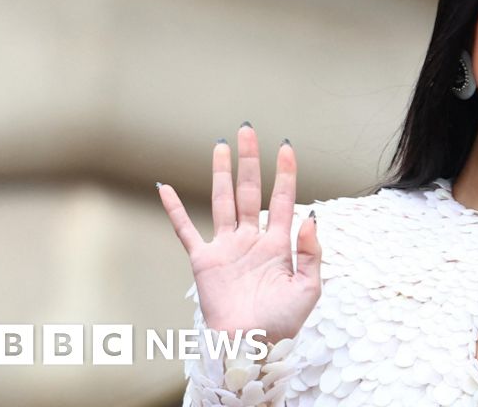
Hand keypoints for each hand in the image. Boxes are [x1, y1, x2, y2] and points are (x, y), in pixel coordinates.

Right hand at [158, 124, 320, 343]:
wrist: (250, 346)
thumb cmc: (282, 322)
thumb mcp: (309, 288)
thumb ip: (312, 252)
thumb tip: (312, 215)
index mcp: (278, 244)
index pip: (283, 199)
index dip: (285, 173)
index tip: (286, 147)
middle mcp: (251, 239)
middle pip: (250, 191)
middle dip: (250, 161)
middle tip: (247, 130)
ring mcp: (227, 247)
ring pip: (223, 201)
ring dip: (221, 174)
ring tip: (221, 146)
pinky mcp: (204, 261)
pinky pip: (186, 230)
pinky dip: (174, 209)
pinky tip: (165, 188)